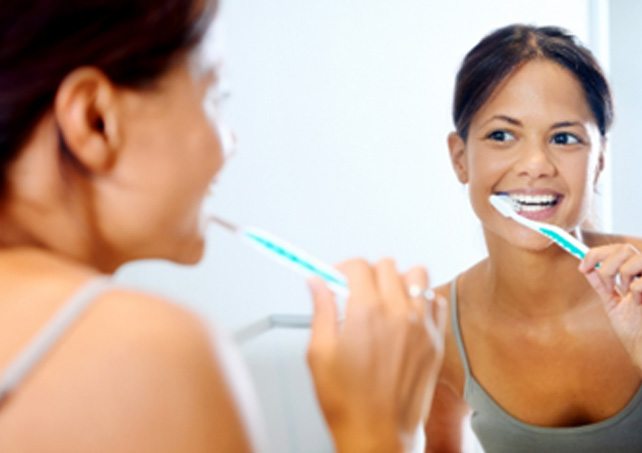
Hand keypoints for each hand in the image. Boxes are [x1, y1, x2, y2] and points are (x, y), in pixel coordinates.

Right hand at [306, 259, 445, 452]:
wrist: (377, 436)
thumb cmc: (347, 402)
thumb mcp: (319, 353)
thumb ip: (320, 309)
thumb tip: (316, 283)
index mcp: (366, 313)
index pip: (358, 266)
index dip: (341, 268)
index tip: (335, 277)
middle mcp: (398, 313)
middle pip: (386, 265)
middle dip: (366, 273)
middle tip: (355, 291)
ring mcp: (422, 326)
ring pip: (417, 275)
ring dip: (398, 280)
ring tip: (384, 298)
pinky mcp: (435, 341)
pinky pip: (436, 301)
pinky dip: (422, 299)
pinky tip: (406, 314)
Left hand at [579, 243, 641, 370]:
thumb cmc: (634, 329)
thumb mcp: (613, 302)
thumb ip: (601, 285)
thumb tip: (586, 268)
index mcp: (637, 272)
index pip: (617, 249)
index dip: (596, 253)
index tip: (582, 267)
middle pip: (623, 248)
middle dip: (606, 265)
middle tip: (606, 286)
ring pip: (633, 256)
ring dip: (620, 275)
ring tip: (624, 292)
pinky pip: (640, 282)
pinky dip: (635, 290)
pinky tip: (638, 302)